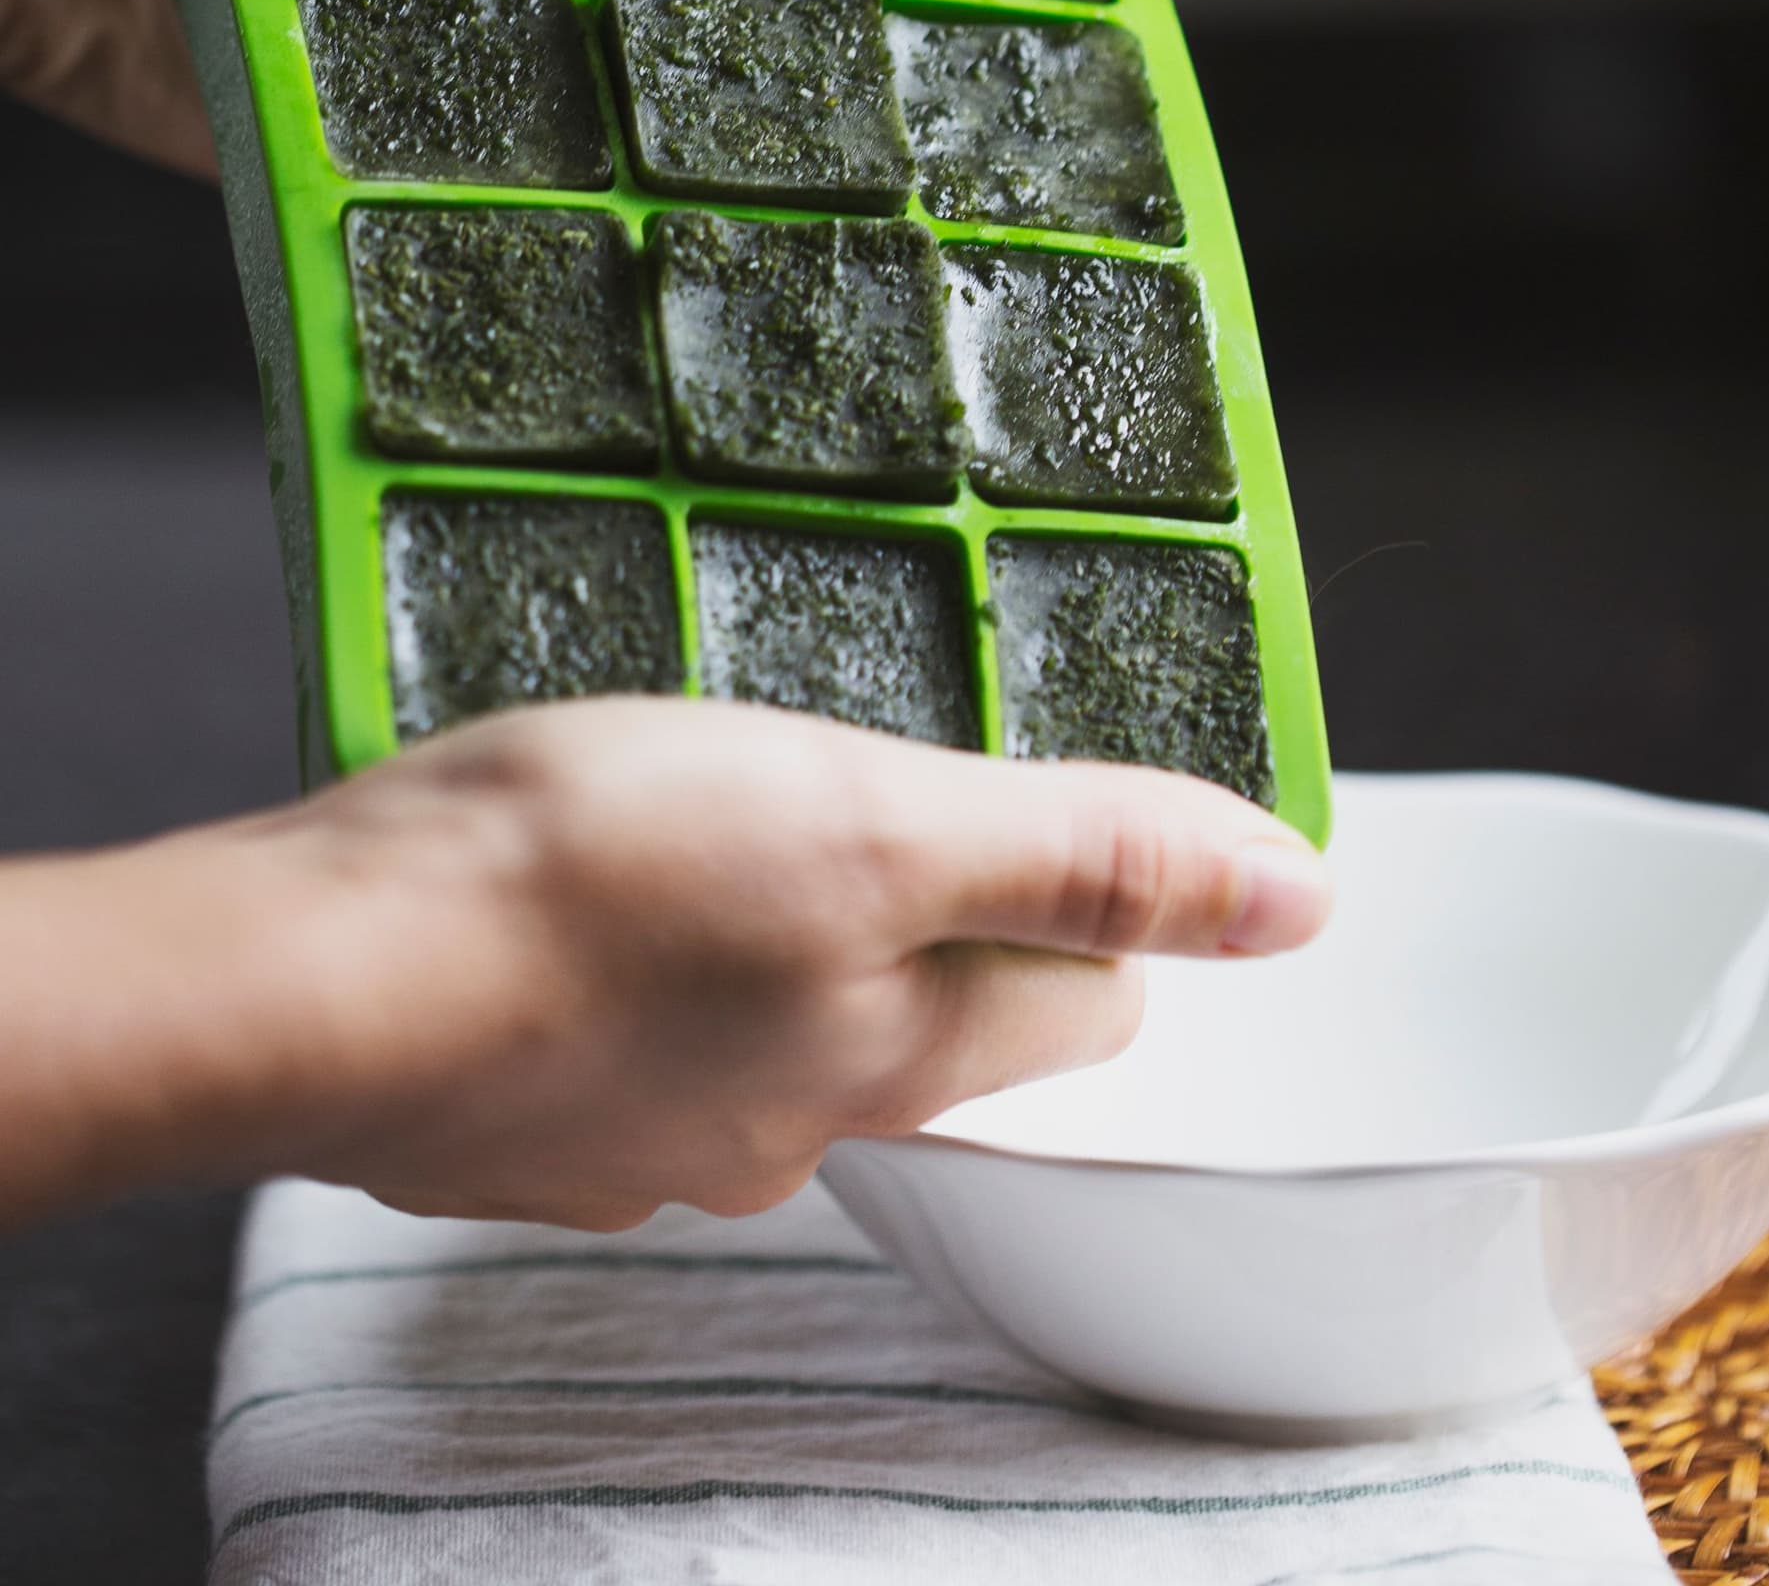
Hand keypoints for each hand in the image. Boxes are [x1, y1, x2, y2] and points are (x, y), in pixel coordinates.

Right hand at [0, 698, 1329, 1229]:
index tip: (1077, 823)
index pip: (1088, 1006)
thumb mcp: (872, 817)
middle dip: (954, 921)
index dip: (1105, 906)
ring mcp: (657, 1128)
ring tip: (745, 824)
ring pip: (791, 1031)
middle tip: (903, 798)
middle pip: (944, 1025)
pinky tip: (603, 895)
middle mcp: (799, 1116)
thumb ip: (1085, 857)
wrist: (318, 975)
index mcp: (902, 1043)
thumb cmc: (586, 877)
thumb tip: (1293, 904)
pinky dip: (658, 967)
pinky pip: (650, 1036)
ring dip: (795, 940)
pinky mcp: (535, 1106)